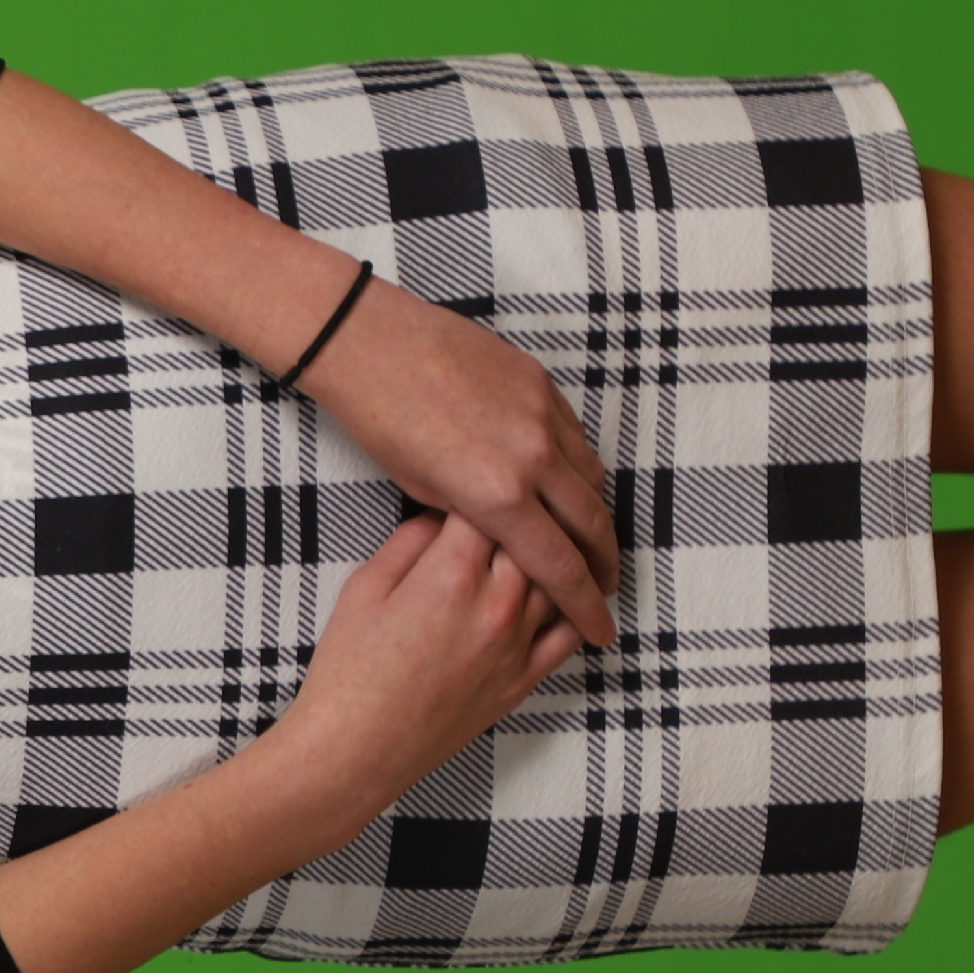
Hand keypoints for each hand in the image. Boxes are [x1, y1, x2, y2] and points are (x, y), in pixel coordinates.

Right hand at [259, 510, 585, 823]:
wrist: (359, 748)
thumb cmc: (350, 672)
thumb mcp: (364, 590)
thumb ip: (407, 543)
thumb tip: (439, 517)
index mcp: (452, 575)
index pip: (487, 508)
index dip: (477, 488)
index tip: (469, 484)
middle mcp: (496, 606)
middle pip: (531, 538)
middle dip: (518, 517)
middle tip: (507, 505)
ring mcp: (517, 646)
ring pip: (558, 580)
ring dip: (549, 556)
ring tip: (538, 539)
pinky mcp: (524, 680)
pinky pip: (568, 634)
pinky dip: (572, 608)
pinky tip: (566, 593)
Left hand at [294, 275, 621, 645]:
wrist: (368, 342)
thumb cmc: (378, 421)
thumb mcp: (421, 490)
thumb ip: (472, 518)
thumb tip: (502, 536)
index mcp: (496, 496)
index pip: (558, 566)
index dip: (584, 605)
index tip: (599, 630)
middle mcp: (531, 458)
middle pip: (591, 525)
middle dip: (603, 565)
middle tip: (605, 590)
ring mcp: (541, 416)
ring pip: (591, 479)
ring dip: (595, 516)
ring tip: (591, 542)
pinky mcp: (541, 384)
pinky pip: (575, 437)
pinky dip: (579, 468)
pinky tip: (570, 485)